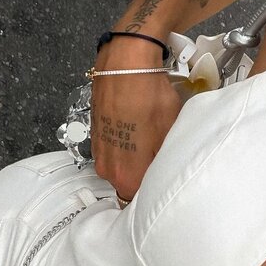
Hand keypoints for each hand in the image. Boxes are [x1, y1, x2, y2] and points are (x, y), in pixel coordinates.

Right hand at [91, 37, 181, 202]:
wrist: (125, 62)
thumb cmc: (149, 96)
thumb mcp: (170, 134)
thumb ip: (165, 163)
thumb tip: (165, 177)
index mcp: (125, 176)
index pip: (138, 202)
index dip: (153, 194)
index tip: (164, 187)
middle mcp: (107, 168)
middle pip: (128, 185)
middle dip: (144, 177)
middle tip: (163, 160)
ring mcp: (99, 151)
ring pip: (120, 166)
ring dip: (134, 159)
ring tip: (151, 140)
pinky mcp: (96, 134)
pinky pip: (113, 149)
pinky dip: (125, 143)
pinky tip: (138, 128)